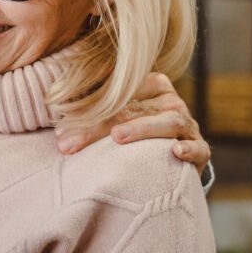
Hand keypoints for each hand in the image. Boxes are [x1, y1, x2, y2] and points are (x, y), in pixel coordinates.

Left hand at [56, 72, 210, 173]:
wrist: (163, 167)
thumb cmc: (127, 137)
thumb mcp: (107, 118)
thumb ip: (86, 106)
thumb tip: (51, 105)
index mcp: (151, 85)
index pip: (120, 91)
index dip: (88, 108)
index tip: (59, 126)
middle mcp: (171, 102)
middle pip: (136, 108)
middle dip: (100, 126)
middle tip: (70, 143)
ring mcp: (188, 126)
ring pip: (169, 121)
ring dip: (143, 128)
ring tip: (118, 137)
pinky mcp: (200, 152)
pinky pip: (199, 149)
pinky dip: (189, 149)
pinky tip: (174, 152)